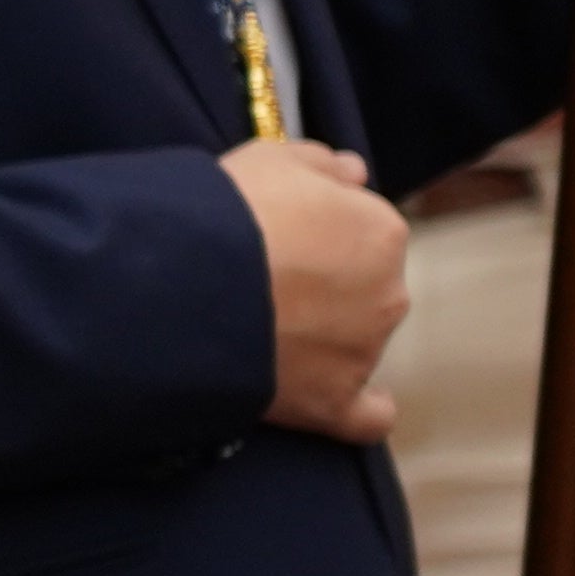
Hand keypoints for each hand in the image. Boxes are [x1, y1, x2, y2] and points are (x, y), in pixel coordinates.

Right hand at [219, 135, 408, 440]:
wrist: (187, 282)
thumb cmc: (229, 211)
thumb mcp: (269, 158)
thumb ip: (321, 162)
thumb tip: (355, 172)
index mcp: (380, 232)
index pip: (362, 228)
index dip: (318, 231)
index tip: (278, 235)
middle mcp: (387, 293)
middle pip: (365, 287)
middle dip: (328, 286)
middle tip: (266, 282)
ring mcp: (364, 352)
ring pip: (357, 342)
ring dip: (327, 337)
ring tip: (265, 333)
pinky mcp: (333, 402)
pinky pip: (366, 417)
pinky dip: (362, 412)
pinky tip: (343, 404)